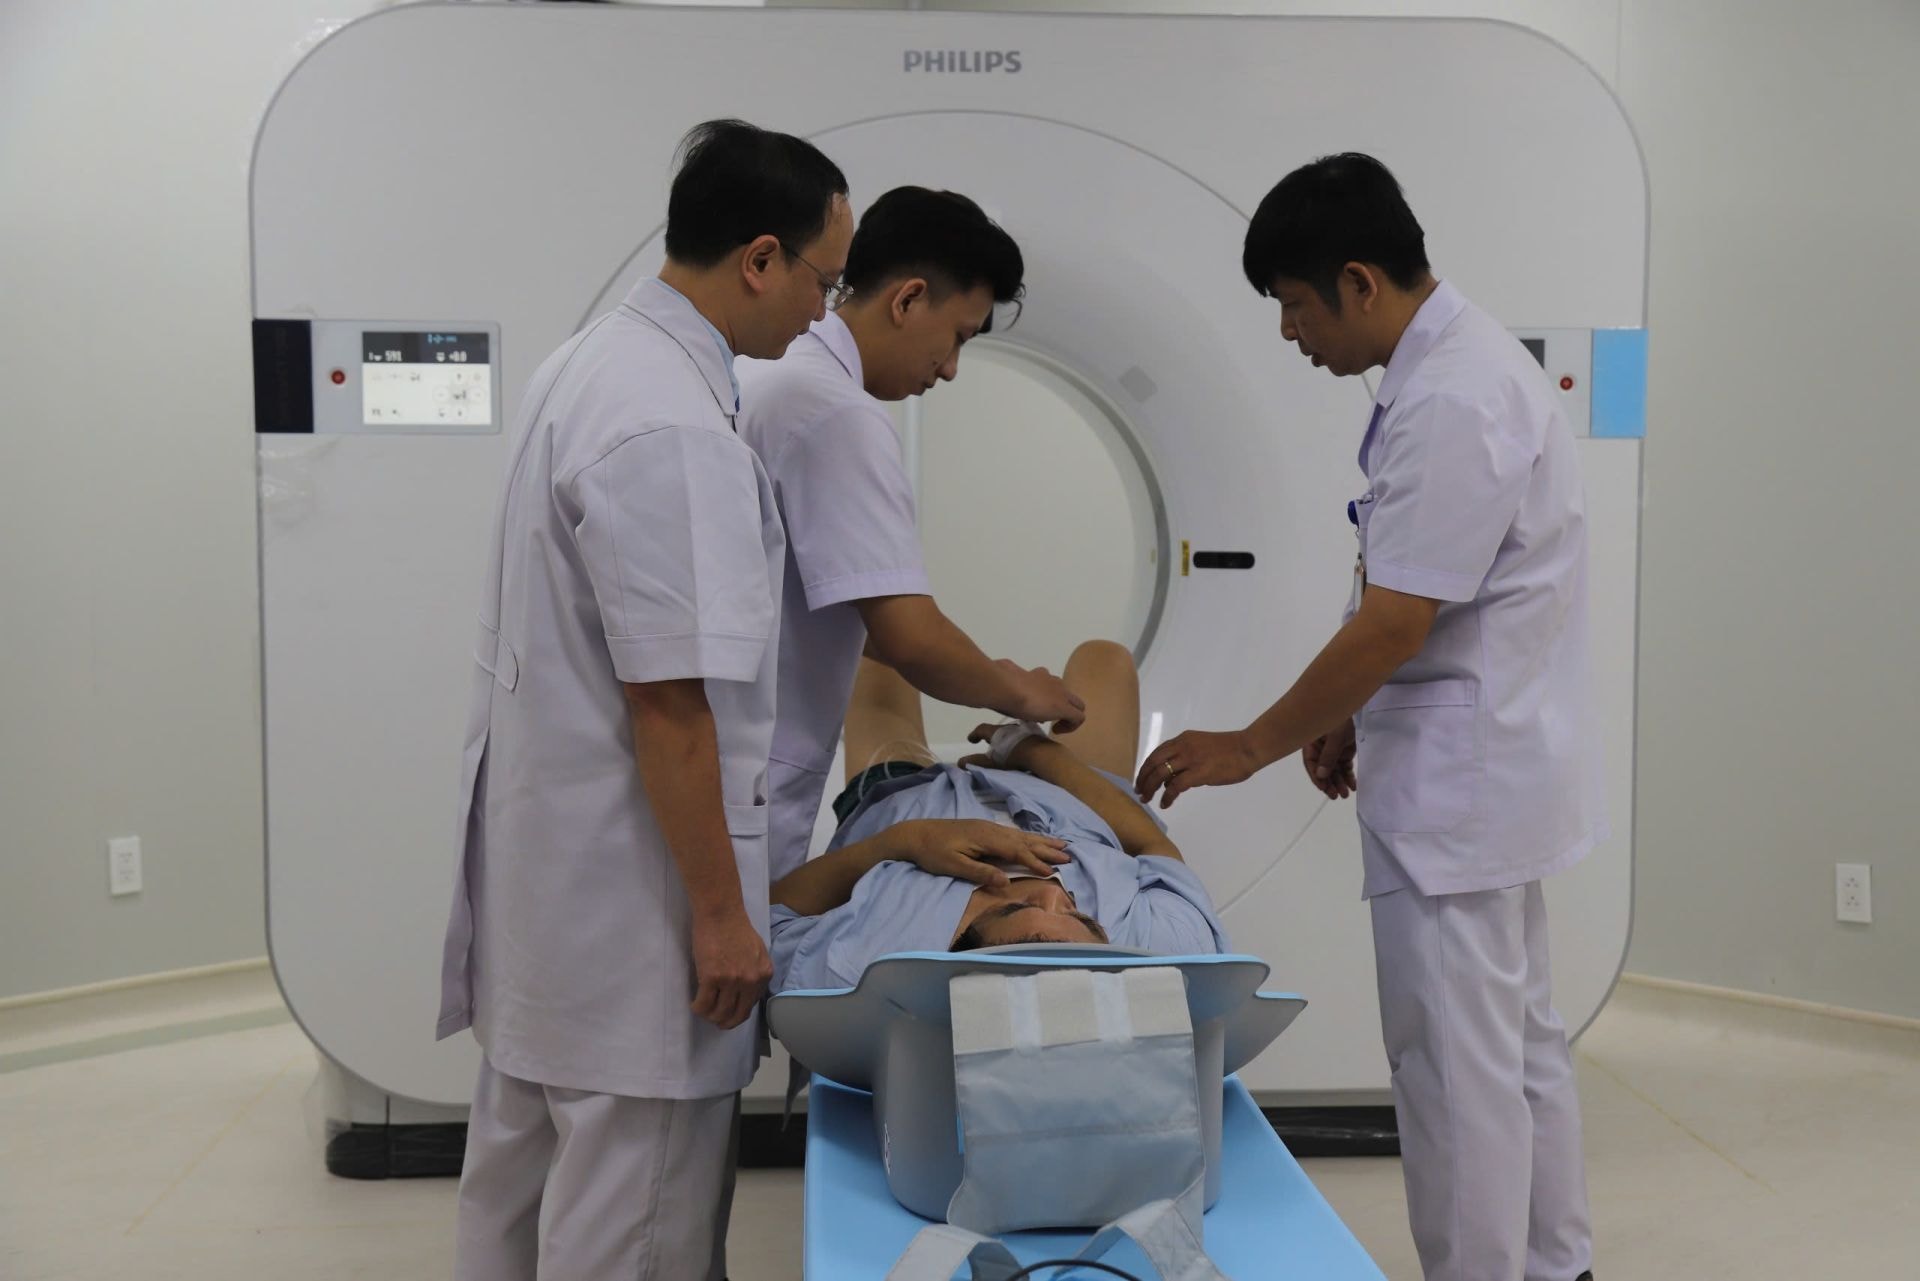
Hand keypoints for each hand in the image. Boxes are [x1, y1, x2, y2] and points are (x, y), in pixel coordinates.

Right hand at [688, 909, 772, 1029]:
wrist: (721, 913)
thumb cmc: (736, 927)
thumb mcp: (757, 952)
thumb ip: (754, 972)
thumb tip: (745, 991)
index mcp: (764, 974)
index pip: (751, 1006)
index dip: (737, 1014)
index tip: (728, 1014)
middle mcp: (751, 981)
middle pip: (736, 1015)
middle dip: (724, 1022)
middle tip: (715, 1020)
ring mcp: (732, 981)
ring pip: (719, 1013)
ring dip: (709, 1015)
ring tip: (703, 1010)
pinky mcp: (712, 978)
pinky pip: (703, 1004)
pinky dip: (697, 1008)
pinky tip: (694, 1004)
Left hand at [902, 819, 1069, 886]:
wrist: (914, 834)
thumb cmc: (932, 852)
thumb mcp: (953, 866)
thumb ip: (979, 872)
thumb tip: (1005, 881)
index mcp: (986, 838)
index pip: (1016, 851)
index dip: (1035, 862)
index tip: (1052, 871)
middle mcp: (991, 830)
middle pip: (1024, 840)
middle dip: (1047, 849)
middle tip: (1069, 856)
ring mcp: (988, 828)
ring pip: (1021, 835)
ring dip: (1041, 841)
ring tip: (1061, 844)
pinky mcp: (984, 829)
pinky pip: (1013, 833)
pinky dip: (1028, 837)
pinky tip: (1034, 839)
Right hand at [961, 721, 1045, 772]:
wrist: (1043, 754)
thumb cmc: (1015, 757)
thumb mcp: (993, 762)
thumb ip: (977, 762)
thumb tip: (960, 762)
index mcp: (997, 730)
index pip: (982, 729)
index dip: (975, 734)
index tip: (971, 739)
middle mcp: (1010, 725)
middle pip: (997, 729)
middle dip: (992, 735)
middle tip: (988, 743)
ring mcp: (1025, 728)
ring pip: (1011, 731)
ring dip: (1006, 738)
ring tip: (1005, 746)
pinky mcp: (1036, 735)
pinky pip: (1023, 735)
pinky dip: (1018, 740)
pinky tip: (1021, 748)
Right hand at [995, 660, 1086, 733]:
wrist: (1007, 689)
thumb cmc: (1002, 686)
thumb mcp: (1008, 686)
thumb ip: (1012, 687)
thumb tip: (1009, 692)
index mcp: (1039, 674)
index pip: (1051, 685)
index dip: (1049, 698)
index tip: (1038, 709)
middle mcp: (1053, 681)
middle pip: (1067, 694)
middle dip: (1062, 706)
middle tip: (1049, 719)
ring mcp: (1061, 693)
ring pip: (1077, 704)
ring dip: (1067, 714)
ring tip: (1055, 725)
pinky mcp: (1064, 707)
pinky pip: (1078, 718)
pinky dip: (1071, 726)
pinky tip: (1057, 731)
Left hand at [1134, 729, 1259, 809]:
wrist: (1247, 748)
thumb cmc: (1229, 750)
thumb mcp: (1201, 748)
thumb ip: (1186, 760)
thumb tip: (1173, 779)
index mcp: (1183, 739)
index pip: (1157, 753)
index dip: (1146, 767)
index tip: (1141, 780)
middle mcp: (1182, 746)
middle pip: (1153, 762)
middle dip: (1142, 778)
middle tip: (1139, 792)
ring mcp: (1190, 758)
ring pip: (1160, 773)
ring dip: (1150, 788)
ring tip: (1146, 799)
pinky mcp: (1198, 772)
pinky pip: (1175, 786)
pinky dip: (1167, 796)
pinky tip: (1165, 804)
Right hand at [1303, 718, 1356, 799]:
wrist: (1354, 707)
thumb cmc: (1340, 717)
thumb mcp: (1334, 737)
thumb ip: (1328, 756)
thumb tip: (1321, 774)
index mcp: (1311, 744)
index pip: (1311, 764)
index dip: (1316, 777)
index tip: (1323, 788)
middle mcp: (1320, 751)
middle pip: (1323, 770)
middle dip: (1329, 783)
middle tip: (1336, 795)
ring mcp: (1331, 753)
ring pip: (1334, 772)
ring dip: (1339, 783)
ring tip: (1345, 794)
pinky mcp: (1343, 753)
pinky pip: (1344, 768)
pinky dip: (1348, 777)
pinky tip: (1353, 785)